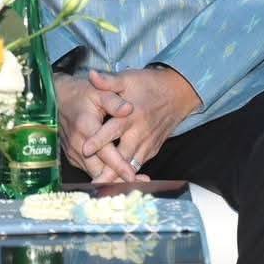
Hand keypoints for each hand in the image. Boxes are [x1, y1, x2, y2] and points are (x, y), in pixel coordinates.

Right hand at [54, 72, 137, 181]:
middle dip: (119, 178)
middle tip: (141, 182)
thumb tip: (129, 109)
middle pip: (99, 170)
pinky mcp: (73, 157)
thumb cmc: (81, 95)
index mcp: (86, 128)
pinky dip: (104, 174)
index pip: (104, 152)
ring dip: (113, 179)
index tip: (132, 175)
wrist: (57, 99)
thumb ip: (114, 102)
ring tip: (135, 181)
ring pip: (94, 173)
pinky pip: (90, 169)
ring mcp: (73, 152)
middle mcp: (77, 144)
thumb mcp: (99, 93)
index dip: (119, 165)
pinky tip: (119, 175)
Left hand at [79, 68, 201, 177]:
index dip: (99, 140)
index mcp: (132, 115)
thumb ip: (109, 81)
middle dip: (110, 169)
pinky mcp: (152, 149)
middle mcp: (140, 132)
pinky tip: (117, 184)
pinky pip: (140, 164)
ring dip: (119, 177)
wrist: (178, 93)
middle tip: (94, 182)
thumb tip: (91, 75)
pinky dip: (130, 175)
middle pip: (123, 155)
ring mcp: (148, 142)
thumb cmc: (149, 85)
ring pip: (132, 164)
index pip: (113, 129)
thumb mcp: (128, 79)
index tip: (85, 149)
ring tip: (103, 188)